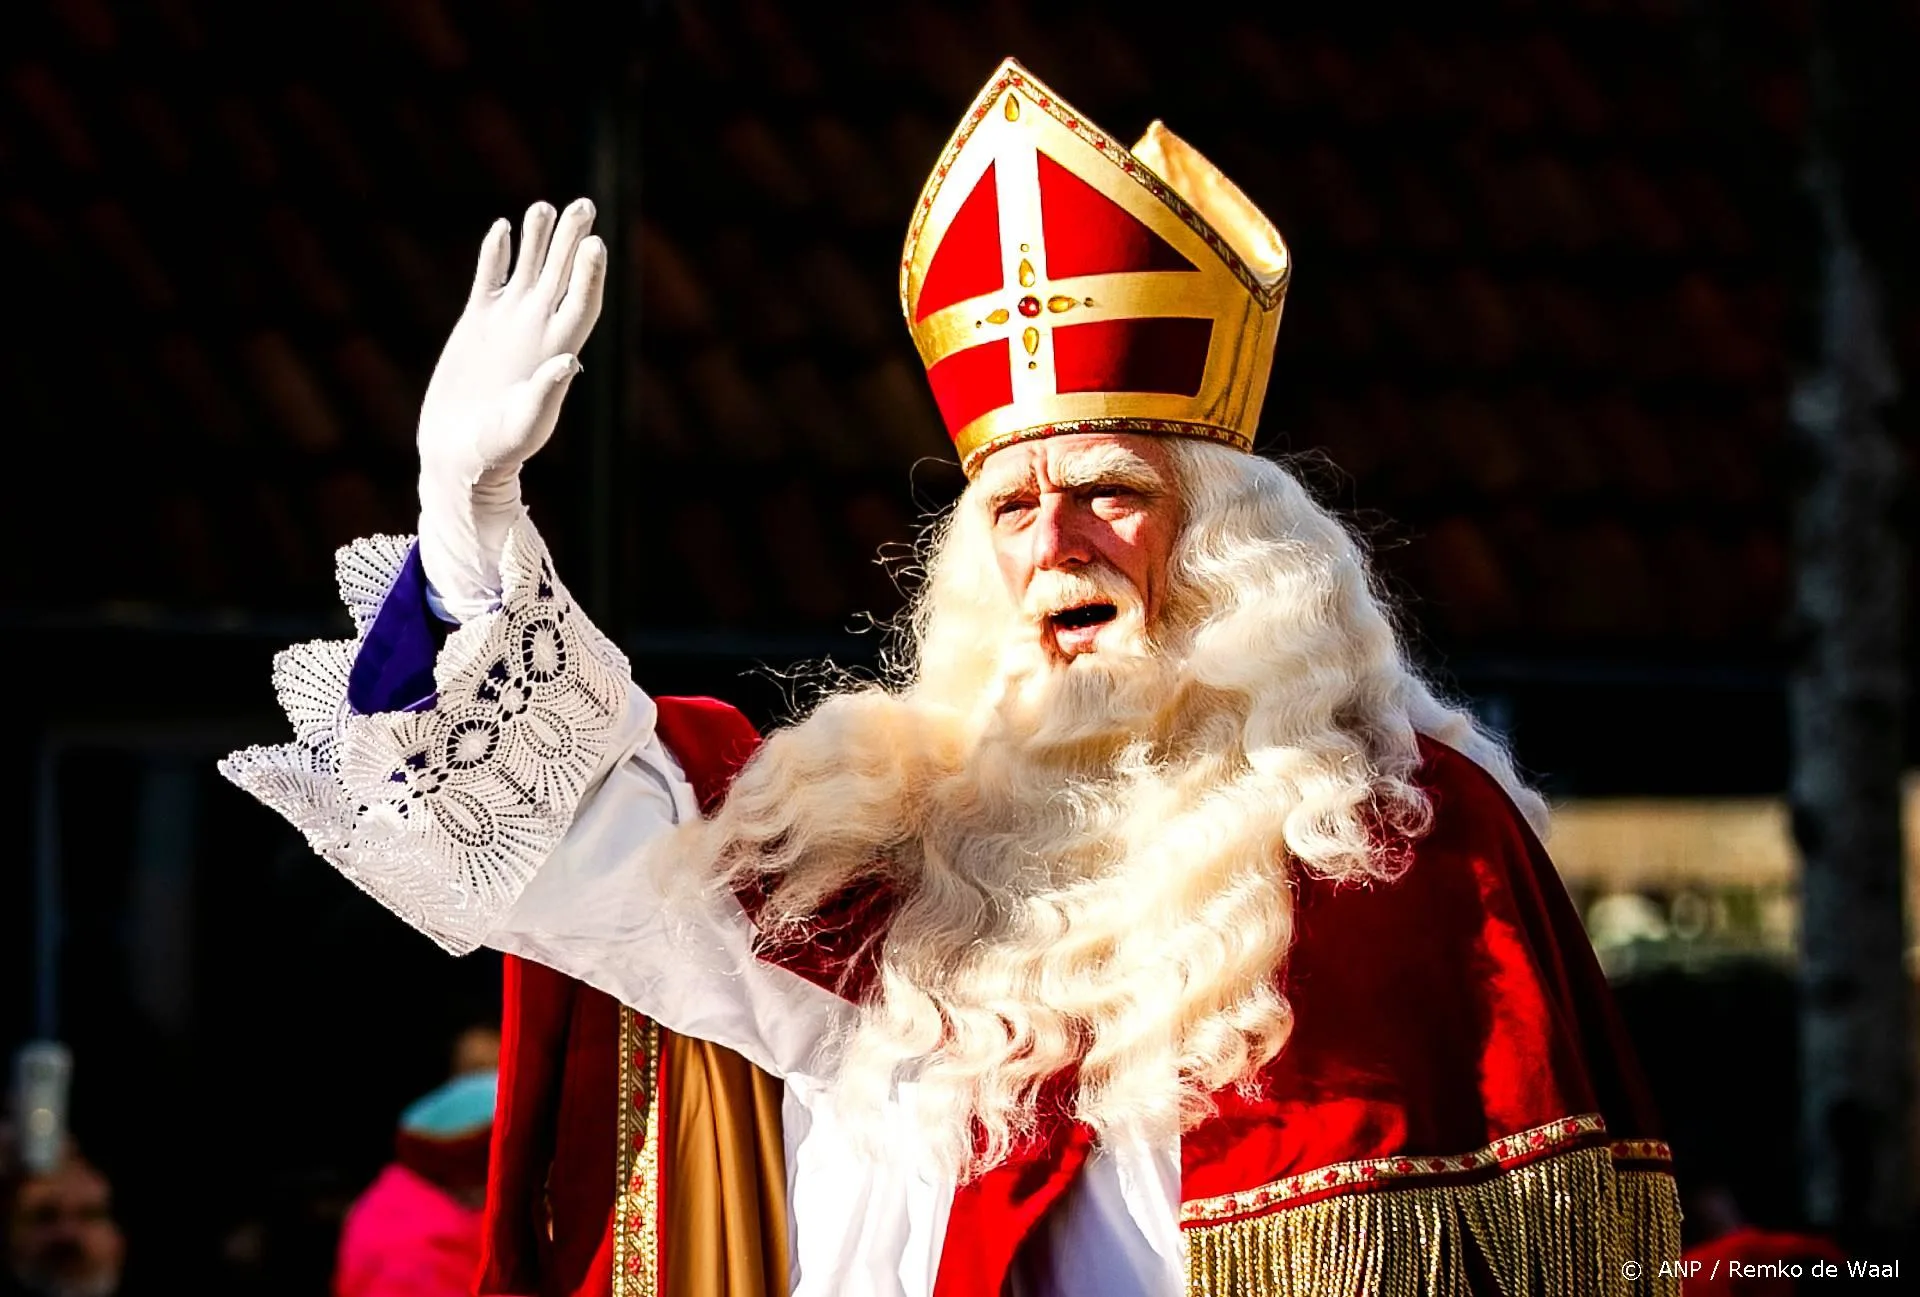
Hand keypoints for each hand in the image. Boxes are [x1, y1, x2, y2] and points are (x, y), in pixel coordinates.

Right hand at [417, 199, 606, 618]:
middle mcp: (537, 331)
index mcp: (556, 351)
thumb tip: (571, 361)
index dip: (590, 273)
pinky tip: (502, 228)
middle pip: (562, 275)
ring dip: (538, 240)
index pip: (582, 302)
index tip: (596, 243)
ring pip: (528, 270)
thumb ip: (546, 394)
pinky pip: (489, 280)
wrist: (459, 456)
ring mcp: (508, 324)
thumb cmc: (496, 450)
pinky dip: (495, 254)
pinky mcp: (476, 324)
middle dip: (573, 241)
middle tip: (586, 204)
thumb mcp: (523, 425)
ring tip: (546, 206)